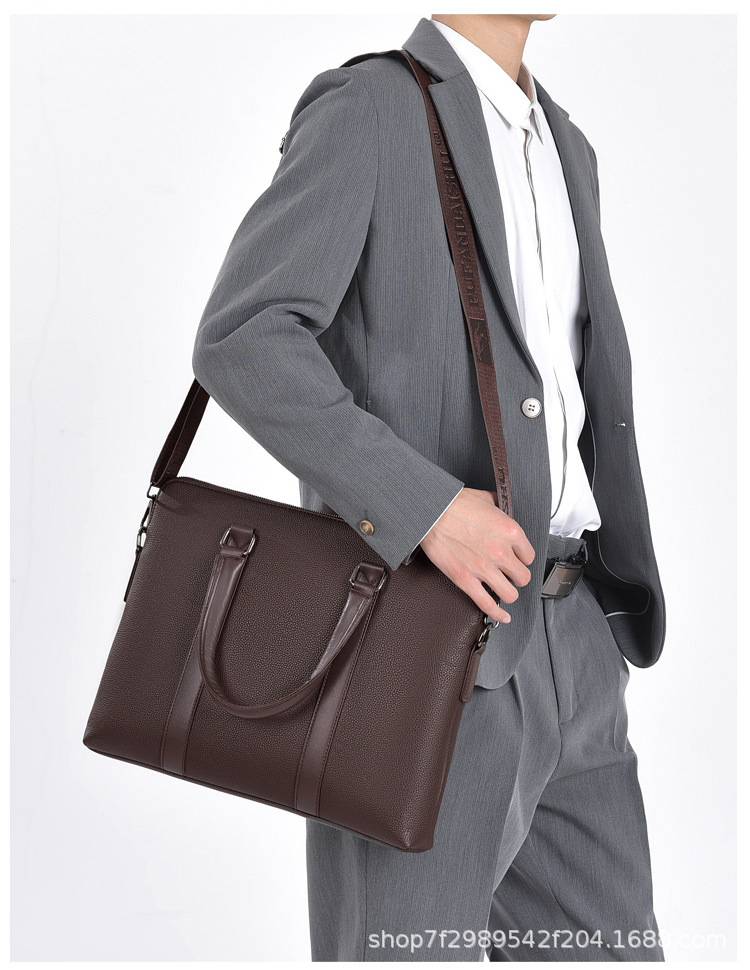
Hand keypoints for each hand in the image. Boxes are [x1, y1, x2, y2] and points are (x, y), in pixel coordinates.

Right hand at [419, 487, 534, 623]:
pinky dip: (497, 614)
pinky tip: (503, 616)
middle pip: (522, 577)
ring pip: (510, 594)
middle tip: (508, 574)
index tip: (515, 559)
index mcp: (510, 531)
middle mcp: (501, 552)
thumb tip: (503, 512)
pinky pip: (487, 604)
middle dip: (516, 577)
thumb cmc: (455, 503)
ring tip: (502, 589)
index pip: (529, 556)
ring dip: (507, 593)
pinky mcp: (466, 579)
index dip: (521, 559)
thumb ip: (501, 509)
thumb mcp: (487, 499)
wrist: (431, 510)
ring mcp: (484, 568)